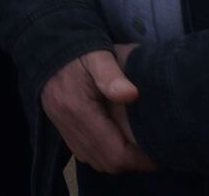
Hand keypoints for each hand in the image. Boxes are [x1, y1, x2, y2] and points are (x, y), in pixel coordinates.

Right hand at [41, 49, 153, 173]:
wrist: (48, 46)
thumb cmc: (80, 51)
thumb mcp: (98, 55)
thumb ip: (112, 74)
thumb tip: (131, 95)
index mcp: (76, 107)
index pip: (113, 152)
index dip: (139, 159)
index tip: (159, 152)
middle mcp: (65, 122)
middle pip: (105, 162)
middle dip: (132, 162)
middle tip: (154, 152)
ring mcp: (61, 127)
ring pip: (95, 161)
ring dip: (118, 160)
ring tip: (138, 148)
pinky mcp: (61, 127)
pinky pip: (84, 153)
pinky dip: (104, 155)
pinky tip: (117, 141)